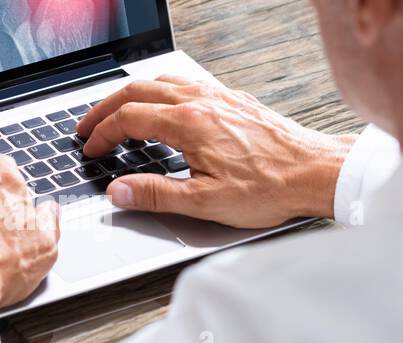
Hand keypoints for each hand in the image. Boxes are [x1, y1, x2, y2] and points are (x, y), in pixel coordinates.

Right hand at [77, 75, 356, 228]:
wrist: (314, 172)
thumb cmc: (269, 187)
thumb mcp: (204, 201)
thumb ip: (155, 194)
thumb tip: (118, 192)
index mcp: (189, 123)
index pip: (128, 118)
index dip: (102, 134)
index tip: (92, 149)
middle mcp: (202, 101)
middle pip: (137, 90)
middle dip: (106, 108)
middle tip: (89, 127)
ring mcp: (218, 96)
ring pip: (161, 81)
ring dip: (131, 95)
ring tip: (117, 112)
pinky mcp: (232, 100)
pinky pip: (186, 82)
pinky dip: (160, 90)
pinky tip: (163, 104)